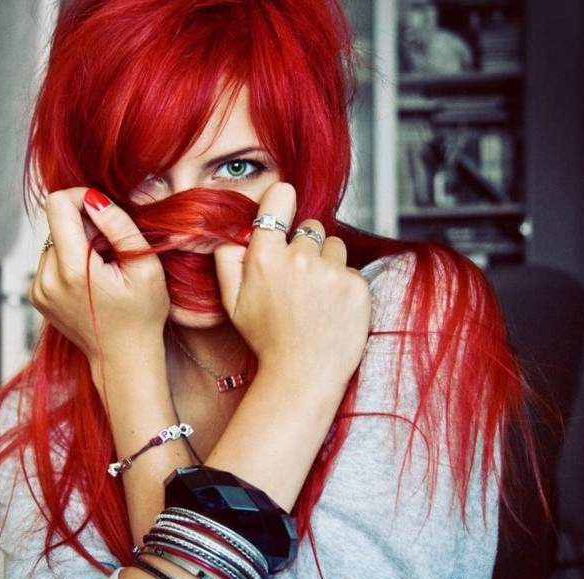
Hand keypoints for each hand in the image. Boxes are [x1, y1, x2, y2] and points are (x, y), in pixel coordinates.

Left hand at [29, 187, 169, 384]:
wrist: (124, 359)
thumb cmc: (142, 316)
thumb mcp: (145, 267)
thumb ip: (119, 227)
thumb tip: (94, 199)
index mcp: (73, 270)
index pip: (58, 205)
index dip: (81, 197)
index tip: (103, 209)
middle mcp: (47, 279)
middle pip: (57, 223)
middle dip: (86, 227)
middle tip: (112, 254)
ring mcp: (39, 289)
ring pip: (54, 240)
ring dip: (79, 245)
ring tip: (103, 270)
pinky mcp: (37, 295)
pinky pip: (51, 259)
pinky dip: (71, 261)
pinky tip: (92, 281)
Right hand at [214, 182, 371, 391]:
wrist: (303, 375)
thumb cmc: (267, 340)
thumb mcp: (232, 303)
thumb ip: (227, 262)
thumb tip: (231, 235)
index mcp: (265, 258)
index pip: (279, 198)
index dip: (282, 201)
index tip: (284, 204)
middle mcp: (299, 259)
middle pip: (310, 227)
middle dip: (305, 245)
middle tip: (298, 279)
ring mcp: (331, 272)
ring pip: (334, 246)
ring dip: (327, 263)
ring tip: (316, 295)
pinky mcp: (356, 286)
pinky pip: (351, 269)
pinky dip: (344, 284)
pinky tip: (331, 308)